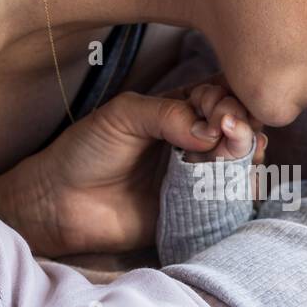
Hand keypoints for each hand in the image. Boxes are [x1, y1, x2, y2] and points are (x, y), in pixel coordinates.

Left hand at [0, 85, 265, 256]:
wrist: (61, 203)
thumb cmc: (85, 151)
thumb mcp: (124, 115)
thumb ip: (168, 114)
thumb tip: (212, 131)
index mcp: (180, 110)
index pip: (222, 96)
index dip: (229, 100)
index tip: (218, 110)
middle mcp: (196, 141)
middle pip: (241, 127)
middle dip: (242, 125)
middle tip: (227, 129)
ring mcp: (198, 176)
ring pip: (243, 161)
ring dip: (246, 154)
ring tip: (228, 152)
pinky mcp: (197, 210)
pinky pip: (231, 200)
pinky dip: (242, 189)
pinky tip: (236, 182)